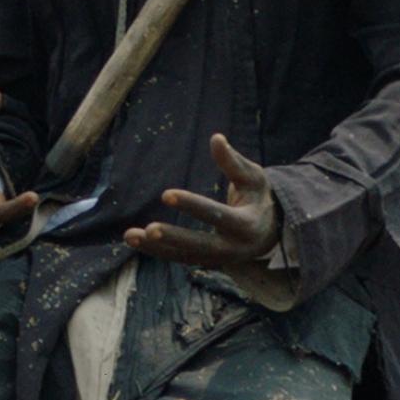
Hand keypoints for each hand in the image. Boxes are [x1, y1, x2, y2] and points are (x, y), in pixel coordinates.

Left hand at [128, 134, 282, 267]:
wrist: (270, 232)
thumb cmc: (257, 197)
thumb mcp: (254, 178)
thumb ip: (233, 162)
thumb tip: (216, 138)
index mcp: (248, 225)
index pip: (218, 216)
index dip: (193, 205)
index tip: (166, 194)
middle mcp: (234, 247)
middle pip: (202, 245)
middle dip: (175, 238)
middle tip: (149, 229)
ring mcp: (219, 258)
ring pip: (185, 256)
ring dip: (156, 248)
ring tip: (129, 235)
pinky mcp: (206, 261)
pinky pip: (179, 258)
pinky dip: (157, 251)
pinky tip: (133, 240)